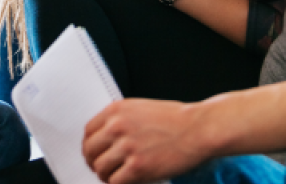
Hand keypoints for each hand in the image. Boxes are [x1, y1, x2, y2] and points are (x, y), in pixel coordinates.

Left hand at [84, 99, 206, 183]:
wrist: (197, 129)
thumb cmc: (175, 120)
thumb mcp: (141, 109)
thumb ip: (121, 120)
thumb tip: (105, 138)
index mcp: (117, 110)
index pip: (88, 131)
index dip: (90, 145)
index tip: (95, 153)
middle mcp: (117, 126)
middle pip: (90, 150)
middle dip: (94, 162)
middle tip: (102, 168)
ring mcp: (126, 147)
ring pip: (100, 168)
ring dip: (106, 175)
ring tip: (115, 176)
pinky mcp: (137, 167)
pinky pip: (114, 181)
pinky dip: (116, 183)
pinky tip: (126, 181)